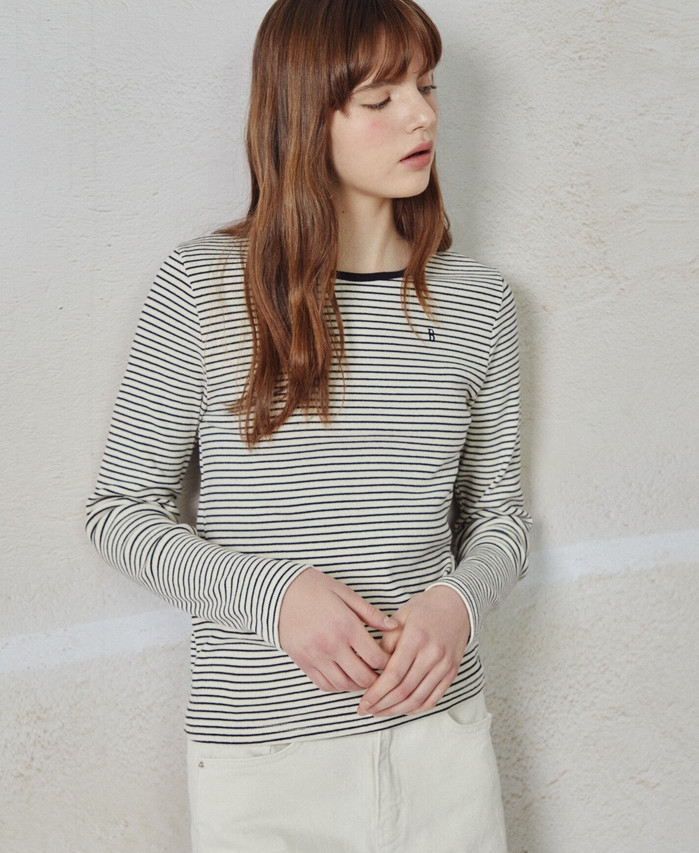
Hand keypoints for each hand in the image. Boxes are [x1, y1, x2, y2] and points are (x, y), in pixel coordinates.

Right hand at [278, 568, 397, 692]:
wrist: (276, 592)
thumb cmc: (313, 588)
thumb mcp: (344, 593)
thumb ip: (370, 612)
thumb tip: (393, 626)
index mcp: (346, 626)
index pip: (376, 658)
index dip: (389, 663)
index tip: (392, 659)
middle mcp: (331, 645)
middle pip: (363, 677)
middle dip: (377, 679)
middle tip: (382, 673)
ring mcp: (316, 656)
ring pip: (344, 685)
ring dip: (357, 684)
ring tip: (365, 675)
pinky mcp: (303, 662)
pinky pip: (324, 685)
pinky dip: (338, 685)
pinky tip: (345, 677)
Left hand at [356, 585, 470, 716]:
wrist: (456, 604)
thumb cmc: (424, 609)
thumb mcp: (399, 617)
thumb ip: (385, 643)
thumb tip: (370, 669)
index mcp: (416, 639)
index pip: (393, 675)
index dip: (376, 693)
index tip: (362, 702)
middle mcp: (432, 654)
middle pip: (404, 691)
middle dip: (382, 705)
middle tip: (366, 710)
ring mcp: (444, 666)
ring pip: (417, 699)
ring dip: (396, 710)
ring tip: (380, 712)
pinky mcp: (452, 673)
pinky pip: (433, 699)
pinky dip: (415, 709)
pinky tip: (401, 709)